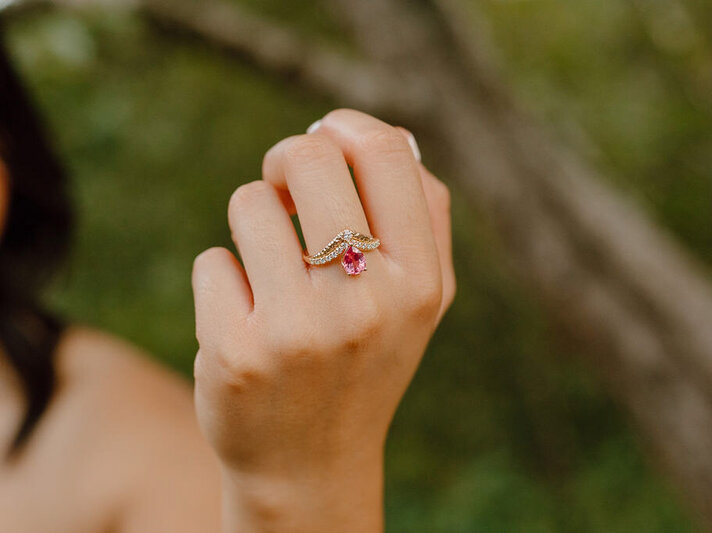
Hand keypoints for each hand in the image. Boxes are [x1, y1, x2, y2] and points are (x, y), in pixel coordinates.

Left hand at [191, 109, 454, 531]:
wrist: (311, 463)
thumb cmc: (365, 360)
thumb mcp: (420, 299)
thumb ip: (421, 214)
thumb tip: (380, 132)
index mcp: (421, 283)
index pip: (386, 153)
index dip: (346, 126)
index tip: (325, 136)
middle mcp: (367, 304)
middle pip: (309, 157)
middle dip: (285, 160)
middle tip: (280, 186)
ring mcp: (299, 331)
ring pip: (250, 203)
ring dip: (252, 225)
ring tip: (269, 271)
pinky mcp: (236, 353)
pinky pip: (212, 261)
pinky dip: (223, 280)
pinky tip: (245, 321)